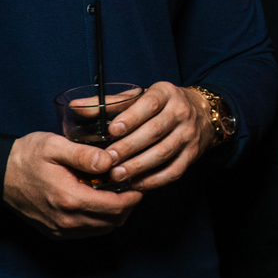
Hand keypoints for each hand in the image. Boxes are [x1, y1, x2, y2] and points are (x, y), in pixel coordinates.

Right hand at [2, 130, 143, 237]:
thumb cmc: (27, 157)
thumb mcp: (54, 146)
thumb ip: (83, 155)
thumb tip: (109, 161)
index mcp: (70, 199)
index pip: (115, 207)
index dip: (133, 197)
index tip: (137, 183)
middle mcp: (67, 221)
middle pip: (113, 221)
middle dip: (127, 205)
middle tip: (130, 186)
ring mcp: (60, 230)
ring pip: (102, 229)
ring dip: (114, 214)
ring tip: (115, 192)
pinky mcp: (55, 233)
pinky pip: (88, 232)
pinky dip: (99, 220)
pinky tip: (98, 201)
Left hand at [98, 81, 217, 191]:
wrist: (202, 113)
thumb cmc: (161, 105)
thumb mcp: (140, 97)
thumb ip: (110, 103)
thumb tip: (75, 107)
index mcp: (166, 93)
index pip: (149, 104)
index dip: (131, 118)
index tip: (112, 131)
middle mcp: (181, 112)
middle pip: (154, 131)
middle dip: (129, 147)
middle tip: (107, 160)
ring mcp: (189, 135)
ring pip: (163, 153)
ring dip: (138, 166)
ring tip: (117, 175)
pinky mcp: (192, 154)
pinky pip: (174, 171)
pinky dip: (154, 180)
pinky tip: (136, 184)